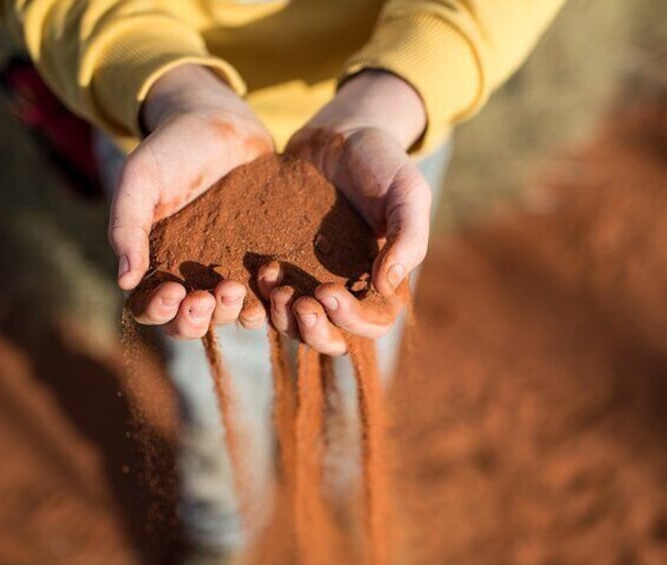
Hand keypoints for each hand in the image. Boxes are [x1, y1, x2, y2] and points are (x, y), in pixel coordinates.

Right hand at [112, 64, 272, 338]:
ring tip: (236, 287)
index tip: (172, 290)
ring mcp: (231, 270)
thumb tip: (124, 280)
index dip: (159, 310)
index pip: (151, 309)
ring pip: (231, 314)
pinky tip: (271, 280)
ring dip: (233, 312)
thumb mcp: (140, 181)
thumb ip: (127, 227)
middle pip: (192, 323)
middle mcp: (193, 277)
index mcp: (156, 266)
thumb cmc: (171, 149)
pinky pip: (268, 290)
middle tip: (207, 296)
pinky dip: (269, 296)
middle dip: (198, 319)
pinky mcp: (263, 259)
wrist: (220, 123)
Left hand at [262, 70, 430, 354]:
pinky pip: (266, 296)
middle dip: (313, 330)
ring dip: (282, 315)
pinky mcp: (281, 263)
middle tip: (298, 302)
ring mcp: (309, 279)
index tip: (328, 291)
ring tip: (272, 280)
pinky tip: (257, 269)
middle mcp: (346, 289)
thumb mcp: (408, 194)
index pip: (372, 325)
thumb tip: (384, 287)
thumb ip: (407, 239)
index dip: (351, 320)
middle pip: (330, 338)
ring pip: (294, 324)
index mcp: (381, 283)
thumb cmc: (384, 163)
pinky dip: (259, 295)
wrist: (342, 135)